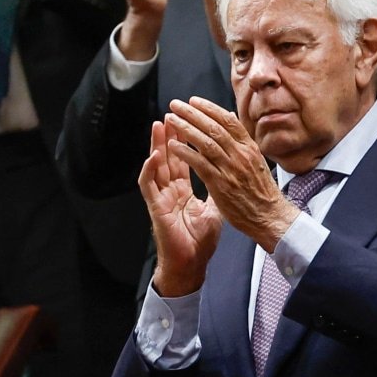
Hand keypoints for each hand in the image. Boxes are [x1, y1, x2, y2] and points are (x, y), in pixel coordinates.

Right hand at [139, 119, 221, 297]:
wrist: (191, 263)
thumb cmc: (200, 239)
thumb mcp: (214, 209)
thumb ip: (215, 190)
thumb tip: (228, 174)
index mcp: (184, 189)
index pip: (185, 159)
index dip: (188, 142)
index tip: (193, 123)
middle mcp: (171, 190)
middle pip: (169, 157)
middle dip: (171, 135)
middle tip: (174, 113)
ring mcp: (161, 197)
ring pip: (156, 166)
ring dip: (156, 145)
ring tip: (159, 125)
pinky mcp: (155, 208)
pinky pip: (149, 187)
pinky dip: (149, 171)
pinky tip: (152, 156)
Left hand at [162, 97, 298, 250]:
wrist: (270, 216)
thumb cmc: (262, 191)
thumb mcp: (256, 160)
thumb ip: (242, 141)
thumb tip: (232, 118)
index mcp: (250, 147)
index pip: (228, 121)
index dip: (209, 108)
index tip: (194, 101)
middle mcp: (241, 155)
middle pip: (214, 127)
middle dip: (192, 114)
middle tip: (176, 104)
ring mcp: (231, 169)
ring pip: (205, 142)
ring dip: (185, 129)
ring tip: (171, 119)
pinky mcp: (221, 184)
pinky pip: (200, 164)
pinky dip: (185, 152)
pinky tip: (173, 145)